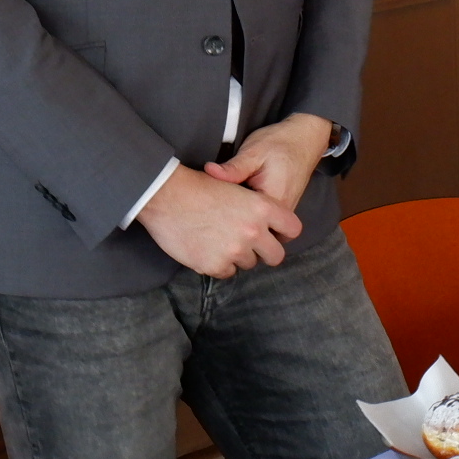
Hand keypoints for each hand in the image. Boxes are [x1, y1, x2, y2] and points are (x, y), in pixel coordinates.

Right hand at [138, 163, 304, 277]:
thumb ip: (255, 208)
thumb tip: (266, 226)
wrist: (165, 195)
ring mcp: (235, 250)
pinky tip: (206, 246)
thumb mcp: (235, 186)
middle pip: (275, 256)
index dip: (283, 232)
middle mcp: (253, 231)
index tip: (273, 233)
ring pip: (248, 264)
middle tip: (247, 243)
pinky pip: (226, 272)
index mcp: (262, 207)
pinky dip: (218, 263)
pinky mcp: (216, 265)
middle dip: (264, 252)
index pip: (293, 228)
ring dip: (237, 255)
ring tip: (218, 238)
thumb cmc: (198, 186)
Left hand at [204, 113, 333, 219]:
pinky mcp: (283, 210)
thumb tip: (208, 171)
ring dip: (244, 224)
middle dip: (234, 227)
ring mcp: (285, 214)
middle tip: (216, 212)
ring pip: (261, 230)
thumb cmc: (279, 144)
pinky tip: (239, 206)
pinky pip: (267, 223)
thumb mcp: (253, 152)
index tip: (210, 209)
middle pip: (253, 231)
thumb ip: (233, 167)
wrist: (304, 138)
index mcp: (273, 202)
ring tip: (227, 209)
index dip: (223, 218)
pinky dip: (253, 218)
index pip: (244, 223)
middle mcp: (282, 214)